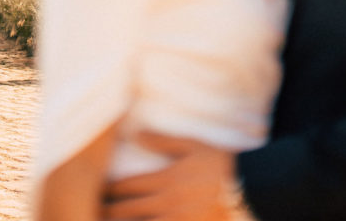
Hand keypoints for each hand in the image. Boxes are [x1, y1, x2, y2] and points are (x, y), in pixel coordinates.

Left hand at [102, 132, 236, 220]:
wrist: (253, 192)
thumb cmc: (223, 166)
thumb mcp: (194, 146)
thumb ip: (164, 141)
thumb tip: (136, 134)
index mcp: (166, 180)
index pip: (127, 185)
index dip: (108, 188)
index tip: (95, 188)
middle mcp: (167, 204)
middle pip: (126, 211)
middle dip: (107, 210)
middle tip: (92, 208)